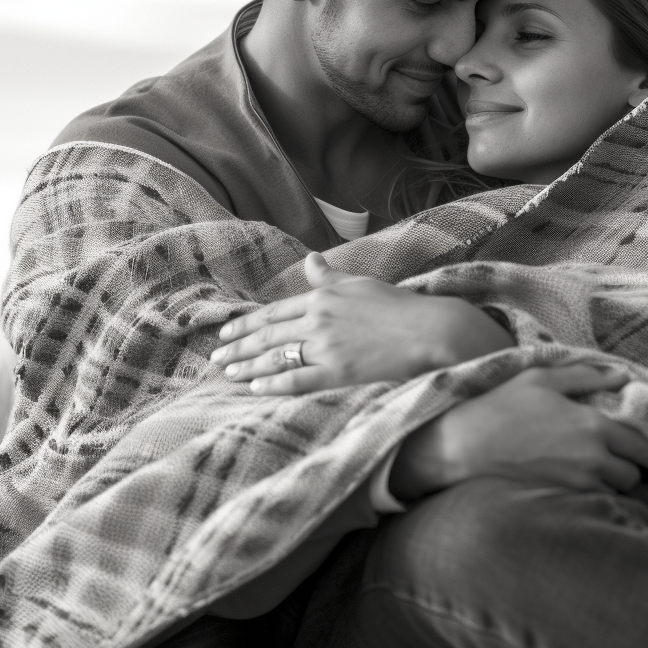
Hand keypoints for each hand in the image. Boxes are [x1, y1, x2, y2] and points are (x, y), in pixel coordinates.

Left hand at [210, 253, 514, 394]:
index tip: (226, 333)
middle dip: (238, 346)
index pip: (274, 312)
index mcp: (323, 297)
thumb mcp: (361, 284)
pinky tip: (255, 387)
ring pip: (276, 356)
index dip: (246, 323)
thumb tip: (312, 260)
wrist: (431, 330)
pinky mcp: (339, 371)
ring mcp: (328, 346)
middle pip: (267, 335)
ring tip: (228, 373)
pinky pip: (298, 378)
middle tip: (216, 358)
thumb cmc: (399, 307)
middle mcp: (319, 318)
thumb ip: (331, 276)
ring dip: (247, 365)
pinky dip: (273, 383)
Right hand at [389, 364, 647, 501]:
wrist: (463, 446)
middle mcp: (591, 459)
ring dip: (612, 484)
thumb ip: (584, 376)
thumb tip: (620, 375)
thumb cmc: (501, 406)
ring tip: (597, 472)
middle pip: (632, 476)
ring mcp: (574, 484)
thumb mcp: (540, 379)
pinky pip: (589, 503)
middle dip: (632, 470)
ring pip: (612, 493)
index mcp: (591, 426)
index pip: (641, 447)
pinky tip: (576, 482)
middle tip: (625, 463)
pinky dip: (591, 495)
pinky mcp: (558, 501)